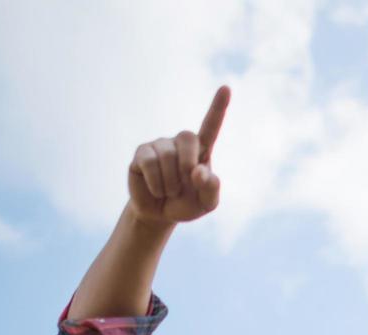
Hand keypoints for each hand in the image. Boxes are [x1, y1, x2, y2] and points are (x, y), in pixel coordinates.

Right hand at [127, 86, 229, 226]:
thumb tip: (198, 171)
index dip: (218, 108)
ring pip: (167, 157)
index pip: (211, 125)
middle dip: (188, 164)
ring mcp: (160, 145)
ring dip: (171, 183)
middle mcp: (180, 143)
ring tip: (169, 191)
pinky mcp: (142, 152)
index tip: (226, 88)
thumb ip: (211, 188)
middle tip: (185, 184)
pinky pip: (150, 163)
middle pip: (188, 138)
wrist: (160, 213)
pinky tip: (157, 189)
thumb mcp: (206, 203)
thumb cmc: (187, 204)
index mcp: (201, 150)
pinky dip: (156, 183)